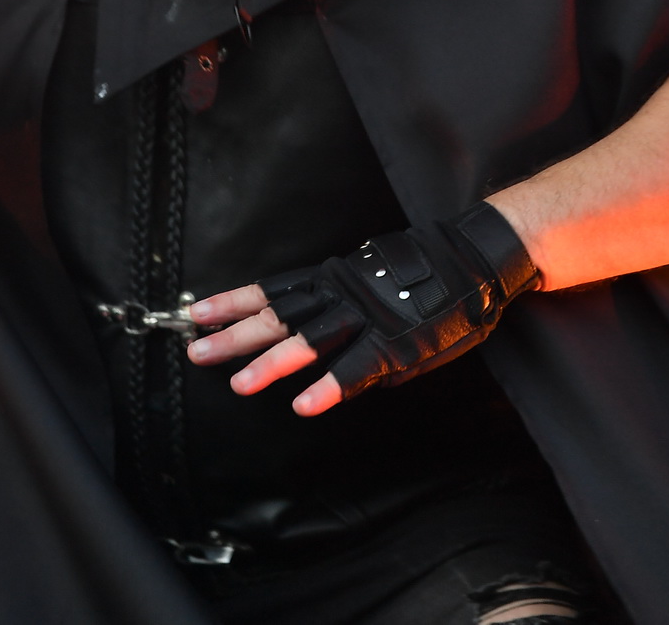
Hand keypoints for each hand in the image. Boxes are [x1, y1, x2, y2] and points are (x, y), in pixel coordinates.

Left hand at [186, 203, 538, 416]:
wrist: (472, 262)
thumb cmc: (420, 278)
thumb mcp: (368, 286)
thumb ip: (338, 313)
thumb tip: (307, 340)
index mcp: (330, 280)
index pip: (271, 291)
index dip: (233, 302)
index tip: (197, 314)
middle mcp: (339, 296)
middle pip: (277, 316)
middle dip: (234, 336)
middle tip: (197, 353)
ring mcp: (365, 320)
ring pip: (308, 342)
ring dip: (271, 364)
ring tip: (238, 384)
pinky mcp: (395, 346)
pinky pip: (356, 370)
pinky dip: (330, 387)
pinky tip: (305, 405)